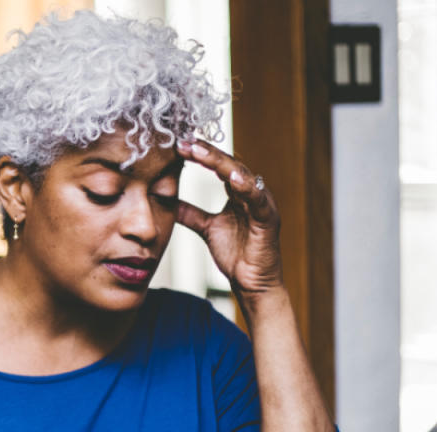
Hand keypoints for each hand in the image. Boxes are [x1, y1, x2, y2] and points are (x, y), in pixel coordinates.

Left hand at [175, 139, 282, 299]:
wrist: (252, 284)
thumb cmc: (236, 255)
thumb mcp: (206, 228)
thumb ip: (190, 213)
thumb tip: (167, 201)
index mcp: (238, 193)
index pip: (218, 166)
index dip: (199, 155)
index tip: (177, 145)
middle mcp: (252, 193)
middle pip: (229, 164)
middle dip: (206, 152)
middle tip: (184, 141)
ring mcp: (262, 204)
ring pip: (242, 175)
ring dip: (220, 162)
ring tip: (200, 151)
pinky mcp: (268, 219)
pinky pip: (258, 199)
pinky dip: (246, 187)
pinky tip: (231, 177)